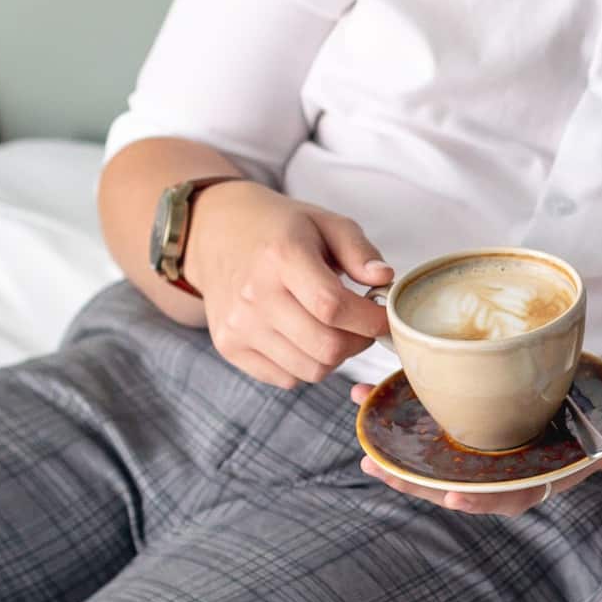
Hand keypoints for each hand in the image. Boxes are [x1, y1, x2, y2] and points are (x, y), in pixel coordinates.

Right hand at [185, 181, 392, 388]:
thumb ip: (360, 251)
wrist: (216, 233)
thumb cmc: (279, 228)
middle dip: (359, 342)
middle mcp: (255, 296)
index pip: (333, 306)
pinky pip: (286, 378)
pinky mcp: (229, 347)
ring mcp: (238, 326)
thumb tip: (384, 278)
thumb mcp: (325, 222)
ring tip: (335, 329)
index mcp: (281, 258)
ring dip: (335, 356)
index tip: (385, 316)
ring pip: (311, 370)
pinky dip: (307, 365)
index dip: (370, 320)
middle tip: (363, 325)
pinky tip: (306, 337)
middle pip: (326, 347)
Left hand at [347, 375, 601, 515]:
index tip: (454, 498)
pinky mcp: (469, 422)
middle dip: (414, 480)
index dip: (479, 501)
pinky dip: (397, 412)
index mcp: (532, 481)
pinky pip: (429, 424)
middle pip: (453, 484)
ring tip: (362, 436)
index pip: (503, 499)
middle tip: (380, 470)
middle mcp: (500, 470)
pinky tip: (367, 396)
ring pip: (433, 459)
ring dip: (394, 450)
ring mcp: (482, 449)